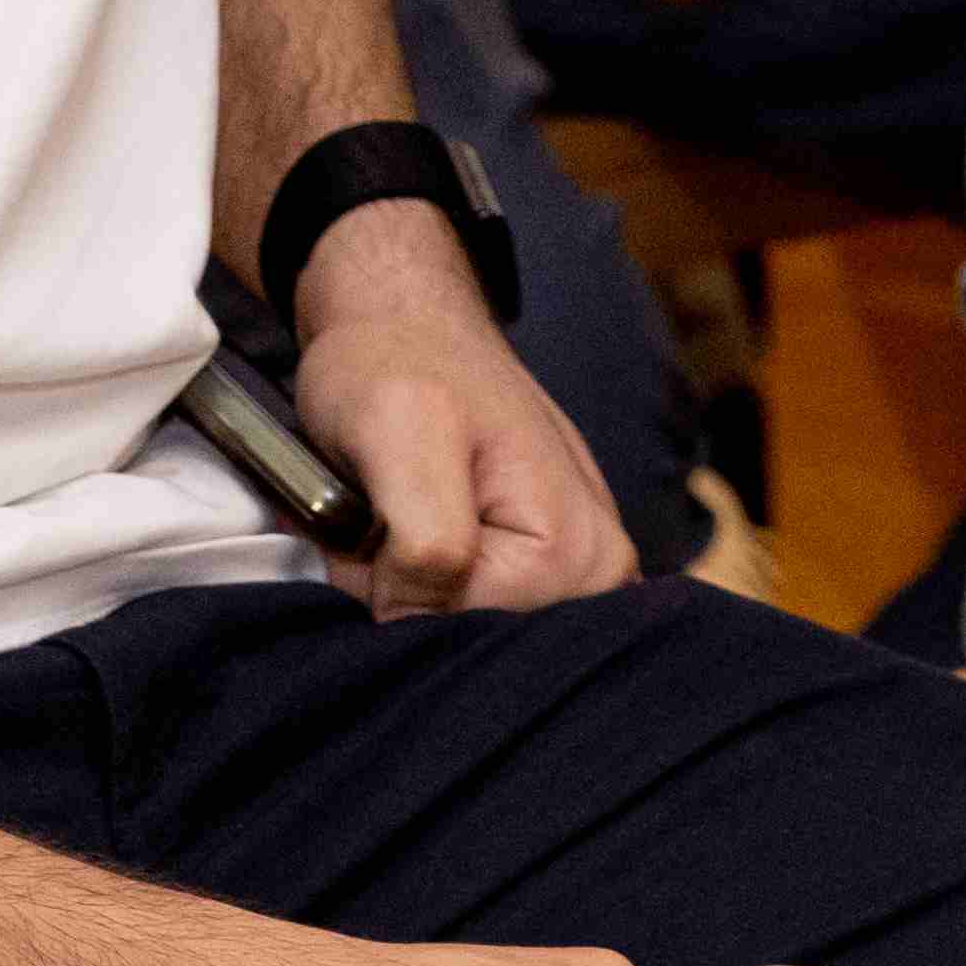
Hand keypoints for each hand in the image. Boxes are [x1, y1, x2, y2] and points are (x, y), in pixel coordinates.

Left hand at [286, 203, 629, 616]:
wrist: (407, 324)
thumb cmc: (401, 367)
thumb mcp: (401, 432)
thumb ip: (426, 541)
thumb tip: (420, 630)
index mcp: (577, 555)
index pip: (461, 634)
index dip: (389, 589)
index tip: (367, 524)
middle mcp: (599, 577)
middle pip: (470, 642)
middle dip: (400, 592)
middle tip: (374, 515)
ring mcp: (578, 577)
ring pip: (458, 629)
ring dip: (404, 584)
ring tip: (392, 515)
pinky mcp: (546, 572)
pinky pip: (467, 611)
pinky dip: (419, 581)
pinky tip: (410, 529)